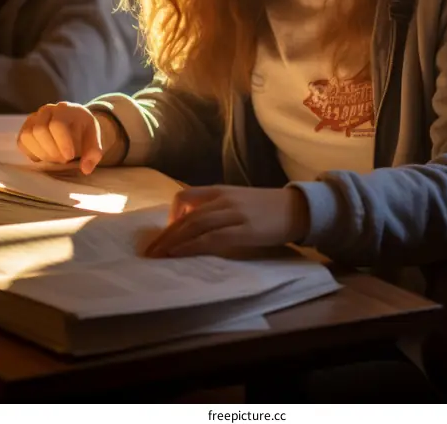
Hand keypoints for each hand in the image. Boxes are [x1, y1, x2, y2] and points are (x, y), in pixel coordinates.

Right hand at [17, 101, 120, 174]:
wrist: (73, 125)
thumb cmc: (83, 132)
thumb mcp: (93, 139)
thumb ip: (93, 153)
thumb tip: (86, 169)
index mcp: (65, 109)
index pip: (57, 124)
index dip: (62, 143)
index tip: (70, 156)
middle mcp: (46, 110)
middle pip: (40, 130)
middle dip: (52, 150)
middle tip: (64, 159)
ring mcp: (33, 118)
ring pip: (27, 136)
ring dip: (42, 153)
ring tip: (55, 158)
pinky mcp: (25, 129)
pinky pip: (21, 142)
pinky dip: (32, 153)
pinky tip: (45, 156)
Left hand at [145, 186, 309, 257]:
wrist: (296, 208)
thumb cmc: (267, 208)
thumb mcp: (238, 200)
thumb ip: (217, 207)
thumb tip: (195, 223)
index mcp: (221, 190)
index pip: (185, 196)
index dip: (171, 214)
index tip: (167, 232)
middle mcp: (223, 199)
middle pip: (186, 216)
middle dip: (165, 234)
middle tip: (150, 251)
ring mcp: (233, 214)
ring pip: (194, 226)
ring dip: (173, 241)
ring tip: (159, 256)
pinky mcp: (243, 231)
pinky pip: (211, 239)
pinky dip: (192, 247)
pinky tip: (181, 254)